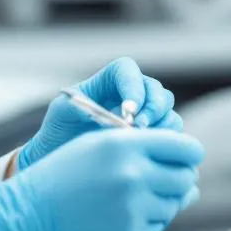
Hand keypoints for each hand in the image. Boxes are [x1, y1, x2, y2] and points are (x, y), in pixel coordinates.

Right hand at [0, 128, 203, 230]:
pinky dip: (149, 217)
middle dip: (180, 177)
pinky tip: (123, 210)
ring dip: (163, 198)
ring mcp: (134, 206)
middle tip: (161, 178)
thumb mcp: (100, 145)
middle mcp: (134, 173)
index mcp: (126, 144)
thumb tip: (192, 178)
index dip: (189, 152)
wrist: (33, 211)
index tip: (182, 157)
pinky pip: (159, 223)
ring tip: (133, 195)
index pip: (186, 147)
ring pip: (176, 202)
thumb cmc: (67, 172)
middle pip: (187, 176)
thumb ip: (146, 151)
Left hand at [15, 57, 180, 172]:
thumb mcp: (61, 113)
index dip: (133, 86)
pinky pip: (170, 136)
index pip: (128, 70)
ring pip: (168, 112)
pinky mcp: (152, 138)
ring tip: (140, 142)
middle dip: (153, 108)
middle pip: (156, 90)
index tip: (128, 110)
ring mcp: (144, 117)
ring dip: (160, 126)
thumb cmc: (59, 131)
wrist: (61, 160)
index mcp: (108, 80)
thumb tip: (109, 114)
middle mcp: (131, 95)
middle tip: (138, 128)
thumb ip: (82, 105)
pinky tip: (147, 153)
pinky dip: (164, 142)